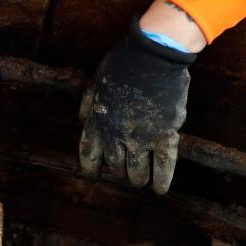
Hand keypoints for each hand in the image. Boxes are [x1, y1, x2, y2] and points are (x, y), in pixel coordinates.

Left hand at [79, 19, 196, 193]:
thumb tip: (81, 121)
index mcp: (97, 121)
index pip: (89, 153)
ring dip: (137, 178)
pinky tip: (159, 190)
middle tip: (123, 171)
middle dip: (117, 170)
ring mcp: (141, 138)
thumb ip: (88, 103)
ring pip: (136, 170)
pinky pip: (163, 165)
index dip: (91, 167)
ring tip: (139, 180)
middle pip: (114, 165)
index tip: (93, 174)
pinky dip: (162, 180)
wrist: (153, 55)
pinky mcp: (165, 136)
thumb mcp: (96, 80)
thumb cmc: (124, 62)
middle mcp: (116, 134)